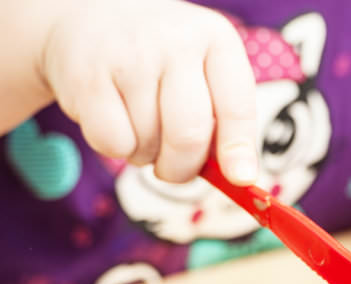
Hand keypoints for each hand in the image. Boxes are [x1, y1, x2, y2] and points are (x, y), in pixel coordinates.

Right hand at [40, 0, 258, 183]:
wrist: (88, 14)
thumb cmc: (161, 60)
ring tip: (140, 126)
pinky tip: (116, 121)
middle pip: (189, 135)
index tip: (240, 178)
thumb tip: (238, 178)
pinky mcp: (87, 76)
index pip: (237, 105)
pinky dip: (116, 148)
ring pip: (149, 144)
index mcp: (216, 39)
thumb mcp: (202, 72)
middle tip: (175, 169)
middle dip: (184, 168)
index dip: (238, 148)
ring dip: (146, 155)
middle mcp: (176, 41)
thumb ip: (224, 120)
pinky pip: (113, 143)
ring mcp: (129, 56)